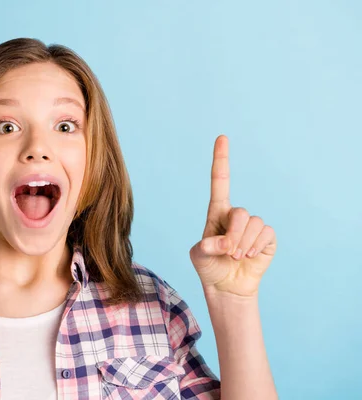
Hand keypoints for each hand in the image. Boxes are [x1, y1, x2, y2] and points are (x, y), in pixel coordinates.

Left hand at [189, 135, 276, 296]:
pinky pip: (265, 234)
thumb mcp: (199, 256)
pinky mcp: (267, 237)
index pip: (220, 182)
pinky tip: (250, 256)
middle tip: (228, 252)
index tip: (222, 138)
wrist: (226, 286)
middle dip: (233, 235)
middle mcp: (235, 215)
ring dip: (243, 245)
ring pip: (253, 224)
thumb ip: (206, 247)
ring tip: (236, 257)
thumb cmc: (209, 267)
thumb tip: (224, 243)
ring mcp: (252, 225)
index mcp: (216, 213)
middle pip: (240, 213)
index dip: (221, 160)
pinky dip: (256, 248)